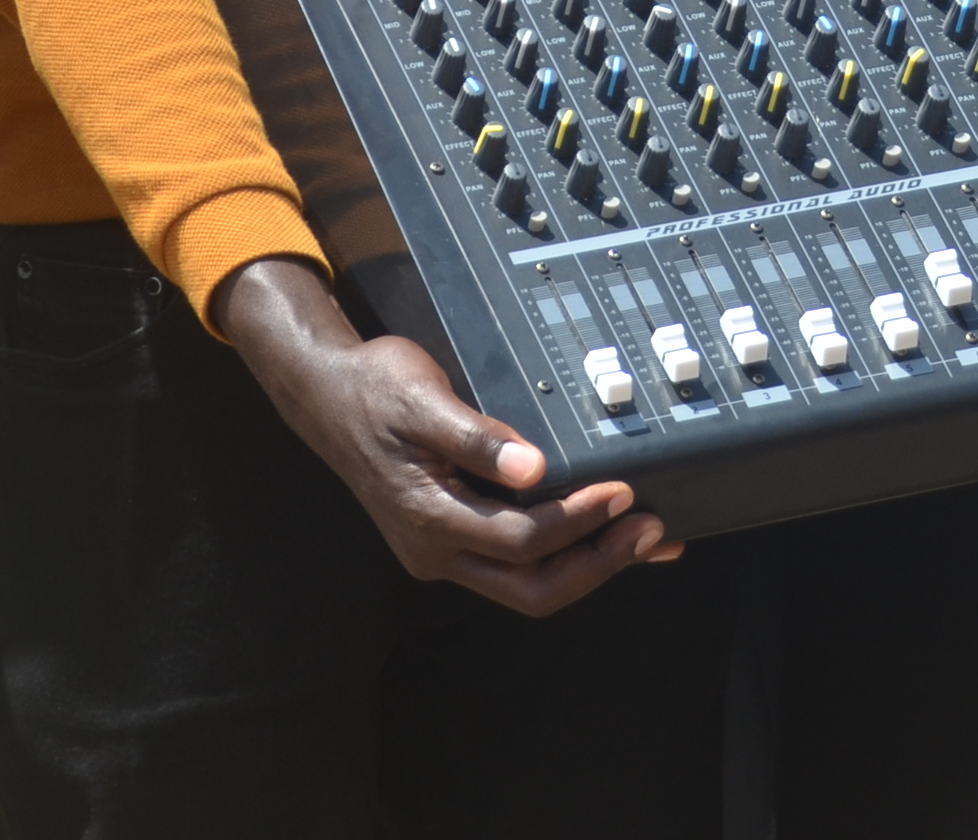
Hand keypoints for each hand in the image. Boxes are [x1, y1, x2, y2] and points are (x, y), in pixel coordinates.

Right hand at [213, 256, 674, 616]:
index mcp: (429, 518)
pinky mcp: (453, 540)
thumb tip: (533, 468)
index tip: (623, 491)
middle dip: (598, 564)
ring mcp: (443, 553)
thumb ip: (476, 438)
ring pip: (527, 585)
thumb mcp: (424, 400)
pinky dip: (565, 554)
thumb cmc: (374, 388)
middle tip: (653, 530)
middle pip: (531, 589)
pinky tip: (602, 536)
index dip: (578, 522)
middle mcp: (435, 551)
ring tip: (646, 540)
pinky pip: (516, 564)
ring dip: (589, 566)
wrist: (325, 395)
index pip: (521, 542)